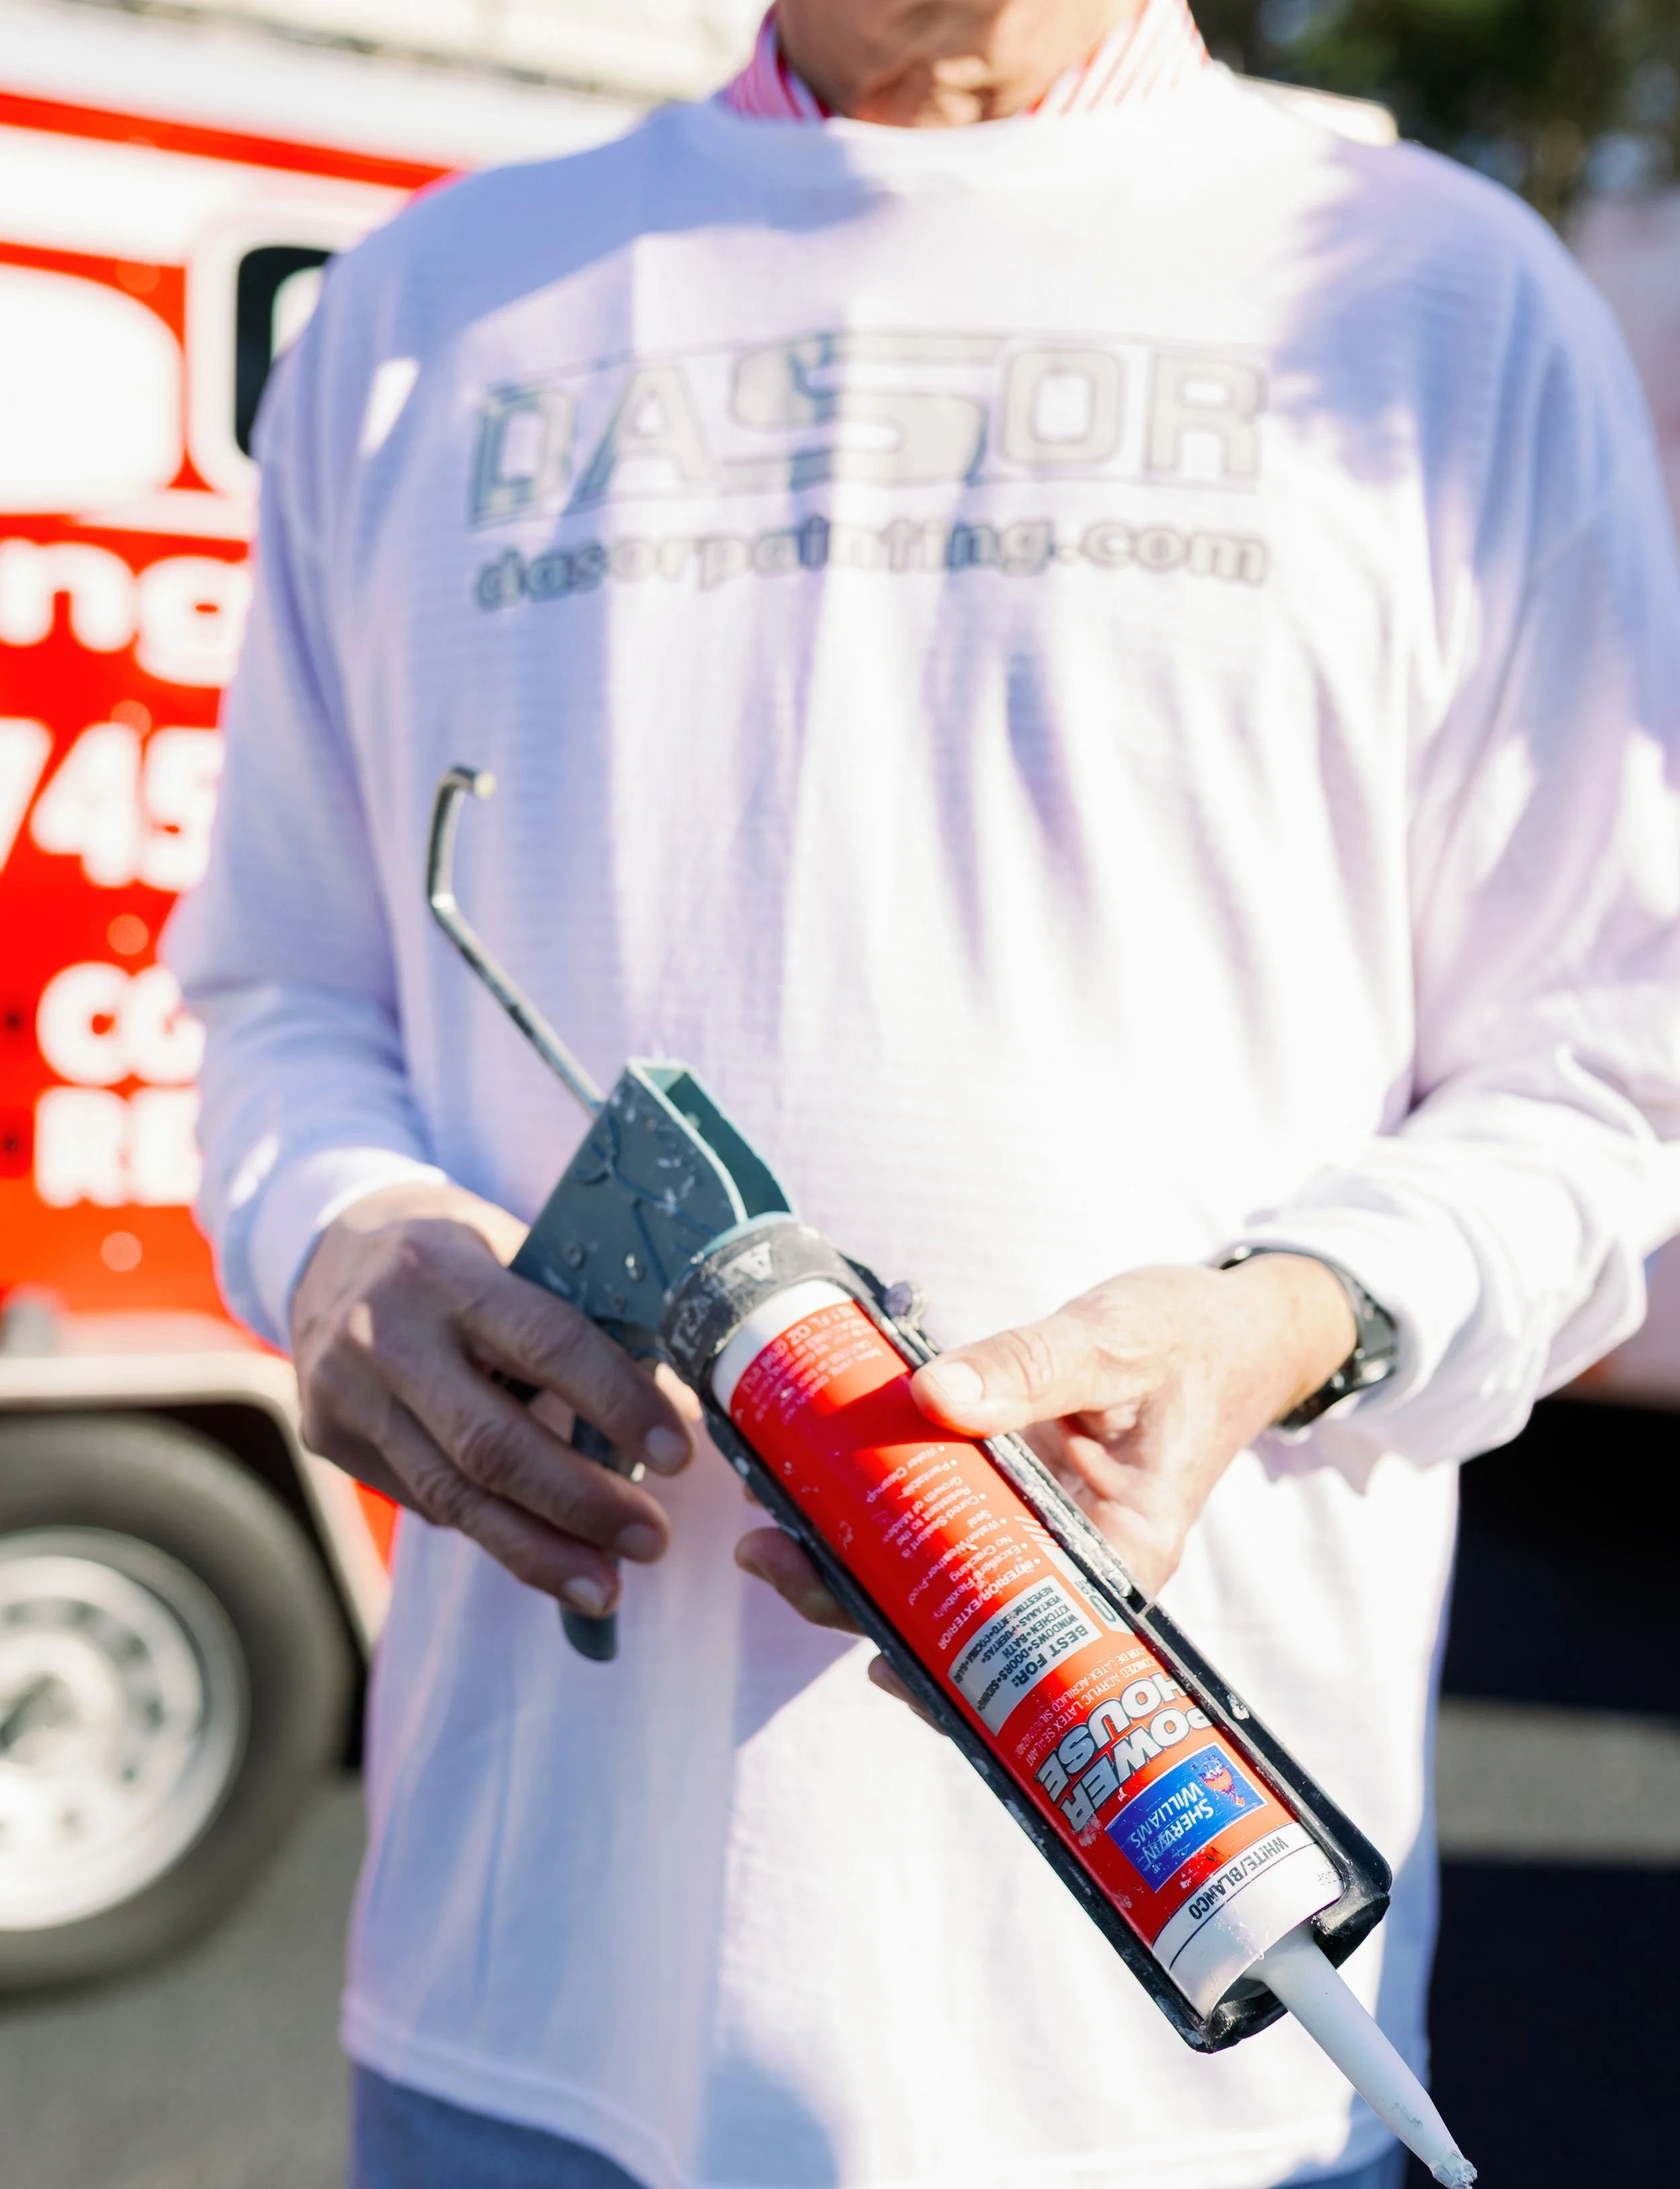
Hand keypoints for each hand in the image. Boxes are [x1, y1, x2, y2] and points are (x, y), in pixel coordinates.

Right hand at [291, 1179, 697, 1615]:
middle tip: (653, 1541)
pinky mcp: (327, 1437)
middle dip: (581, 1503)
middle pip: (492, 1443)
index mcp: (446, 1270)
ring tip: (607, 1586)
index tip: (680, 1453)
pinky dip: (489, 1530)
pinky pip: (422, 1500)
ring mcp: (346, 1392)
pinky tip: (542, 1553)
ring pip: (451, 1494)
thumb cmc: (452, 1251)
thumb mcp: (511, 1249)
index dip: (617, 1403)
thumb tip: (682, 1403)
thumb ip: (581, 1317)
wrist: (325, 1248)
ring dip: (538, 1551)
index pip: (545, 1344)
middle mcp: (385, 1333)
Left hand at [736, 1257, 1354, 1690]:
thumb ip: (1030, 1365)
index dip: (944, 1668)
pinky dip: (880, 1506)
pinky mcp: (1015, 1492)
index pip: (1028, 1644)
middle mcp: (1077, 1561)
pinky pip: (943, 1517)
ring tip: (764, 1526)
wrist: (1234, 1325)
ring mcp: (1042, 1529)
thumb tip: (931, 1396)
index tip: (866, 1650)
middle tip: (766, 1555)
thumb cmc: (1192, 1339)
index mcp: (1123, 1553)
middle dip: (860, 1601)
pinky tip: (814, 1483)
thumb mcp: (1117, 1340)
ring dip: (851, 1556)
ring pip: (939, 1571)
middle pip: (962, 1616)